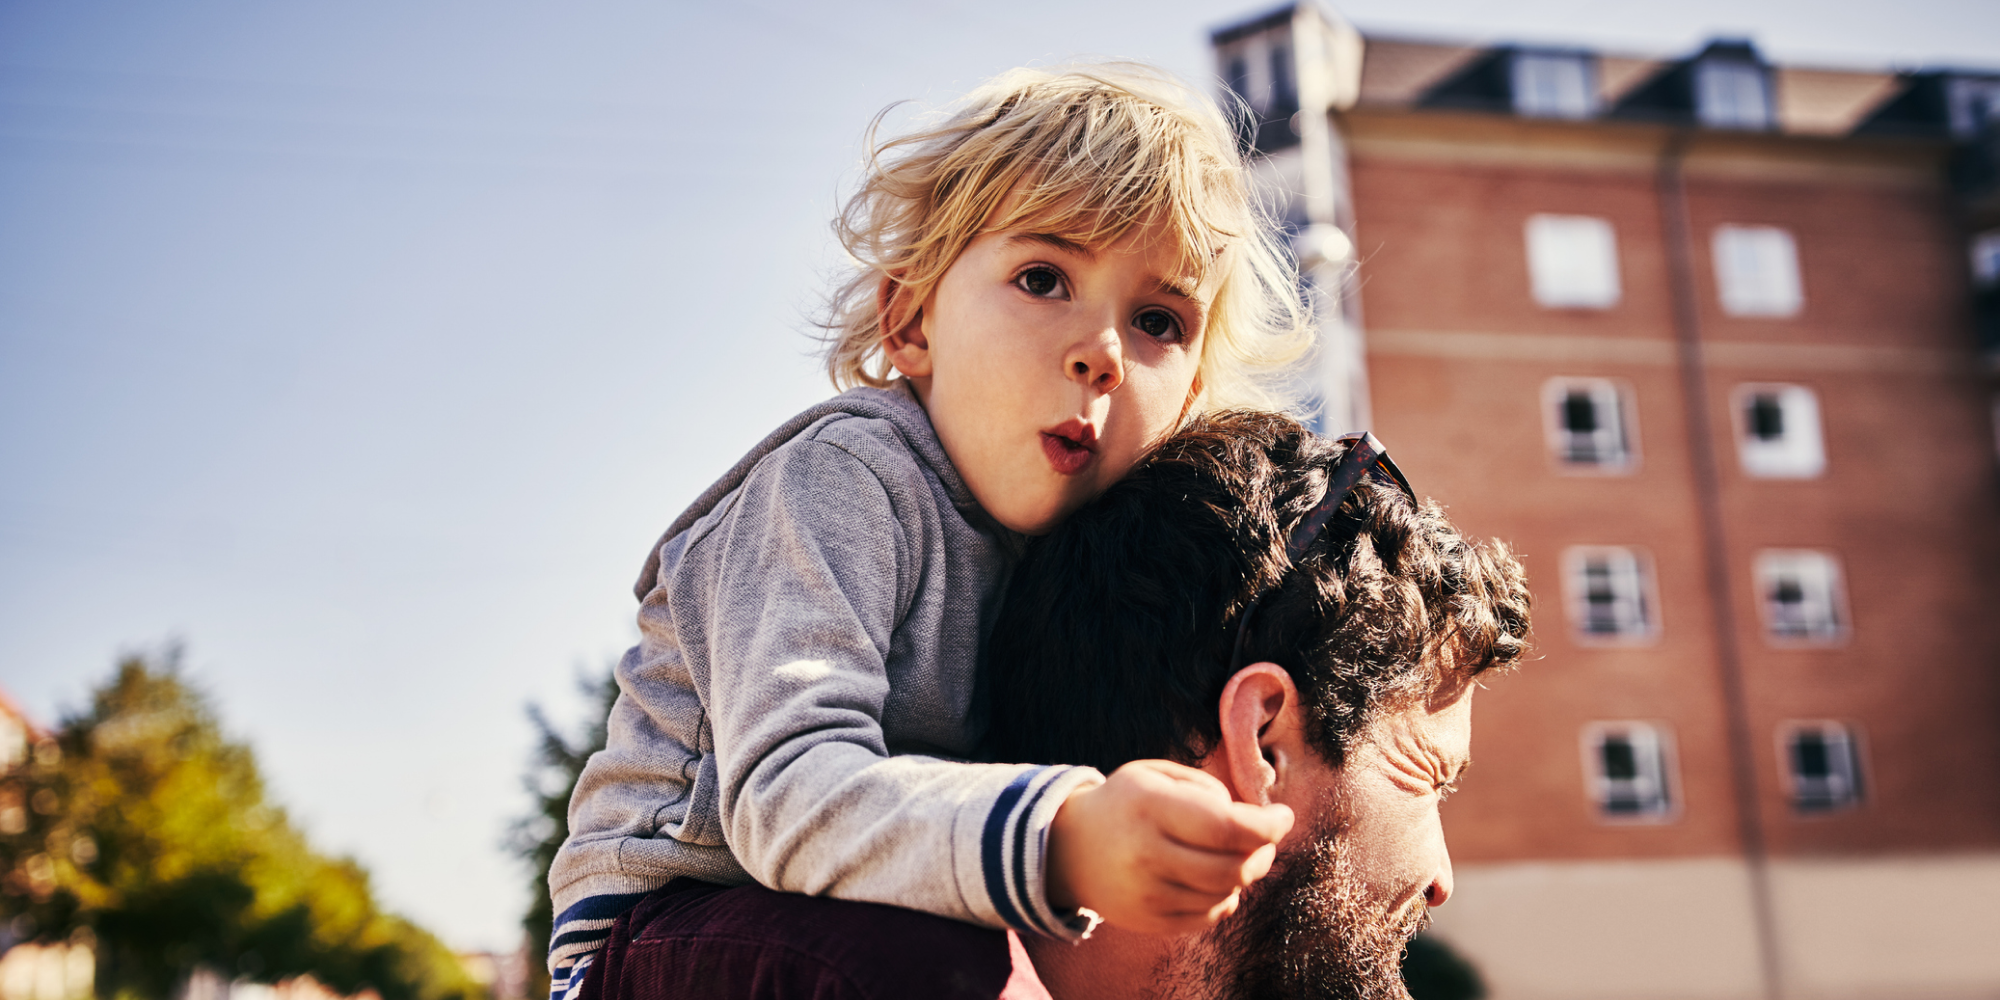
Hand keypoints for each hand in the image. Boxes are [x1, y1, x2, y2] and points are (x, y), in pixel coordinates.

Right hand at [1046, 759, 1294, 934]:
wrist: (1068, 850)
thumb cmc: (1126, 804)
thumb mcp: (1157, 775)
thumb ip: (1208, 790)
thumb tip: (1257, 821)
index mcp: (1150, 808)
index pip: (1227, 827)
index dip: (1267, 826)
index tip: (1284, 816)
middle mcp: (1147, 855)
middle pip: (1234, 867)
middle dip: (1264, 852)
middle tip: (1267, 838)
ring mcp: (1147, 895)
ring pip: (1226, 894)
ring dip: (1245, 874)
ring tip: (1239, 853)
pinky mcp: (1150, 922)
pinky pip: (1209, 916)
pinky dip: (1224, 896)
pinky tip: (1213, 877)